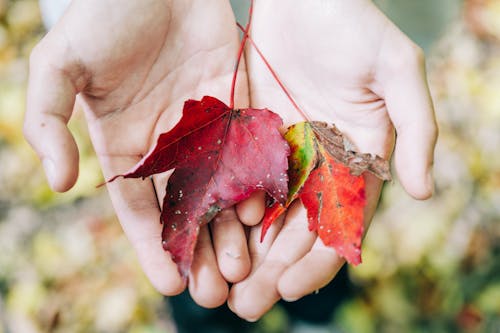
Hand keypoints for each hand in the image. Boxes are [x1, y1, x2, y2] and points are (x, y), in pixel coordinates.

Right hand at [23, 0, 253, 307]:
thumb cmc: (103, 14)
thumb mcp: (60, 64)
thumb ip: (48, 120)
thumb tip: (57, 181)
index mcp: (126, 148)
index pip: (140, 212)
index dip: (154, 250)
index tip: (172, 285)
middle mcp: (168, 147)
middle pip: (186, 213)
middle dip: (199, 253)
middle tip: (217, 292)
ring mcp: (205, 130)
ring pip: (221, 192)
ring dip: (231, 231)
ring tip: (244, 267)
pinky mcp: (237, 106)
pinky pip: (248, 154)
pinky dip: (255, 184)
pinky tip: (263, 211)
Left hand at [228, 0, 437, 319]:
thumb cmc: (354, 25)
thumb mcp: (396, 69)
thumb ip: (414, 127)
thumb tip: (424, 190)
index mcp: (355, 160)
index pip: (339, 224)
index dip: (318, 259)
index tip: (290, 287)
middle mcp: (317, 165)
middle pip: (295, 230)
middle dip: (272, 270)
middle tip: (245, 306)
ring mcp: (279, 154)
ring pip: (261, 216)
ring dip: (242, 254)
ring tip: (219, 288)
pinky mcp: (247, 137)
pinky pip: (233, 181)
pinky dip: (219, 213)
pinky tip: (201, 238)